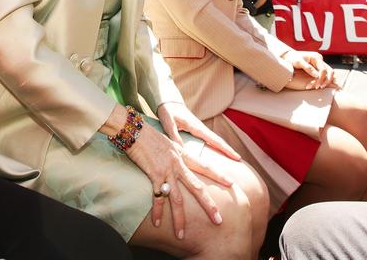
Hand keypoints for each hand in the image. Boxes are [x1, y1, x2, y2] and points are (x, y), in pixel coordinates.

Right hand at [125, 121, 230, 238]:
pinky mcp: (154, 174)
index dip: (219, 175)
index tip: (232, 184)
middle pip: (197, 188)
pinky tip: (157, 223)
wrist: (134, 130)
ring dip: (179, 219)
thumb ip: (177, 153)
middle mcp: (178, 164)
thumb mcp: (168, 143)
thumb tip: (182, 160)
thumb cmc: (149, 135)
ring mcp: (167, 170)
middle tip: (218, 220)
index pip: (205, 166)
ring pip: (177, 199)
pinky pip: (157, 197)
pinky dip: (157, 211)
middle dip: (208, 205)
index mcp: (183, 155)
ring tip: (182, 235)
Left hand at [157, 102, 239, 160]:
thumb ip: (173, 135)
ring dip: (223, 148)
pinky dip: (215, 145)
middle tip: (239, 161)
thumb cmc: (168, 110)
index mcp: (196, 126)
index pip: (214, 139)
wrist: (168, 100)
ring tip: (232, 159)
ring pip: (214, 140)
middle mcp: (200, 128)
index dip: (225, 149)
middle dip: (228, 150)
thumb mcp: (168, 122)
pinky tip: (217, 152)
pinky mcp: (196, 130)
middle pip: (218, 140)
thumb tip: (181, 150)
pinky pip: (208, 139)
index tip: (236, 156)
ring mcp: (199, 129)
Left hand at [285, 50, 337, 89]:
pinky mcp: (319, 67)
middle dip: (325, 81)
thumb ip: (308, 68)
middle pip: (329, 71)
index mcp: (316, 57)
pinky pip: (326, 74)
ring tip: (318, 87)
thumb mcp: (298, 62)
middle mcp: (320, 59)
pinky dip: (324, 80)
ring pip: (329, 73)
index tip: (315, 86)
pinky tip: (319, 85)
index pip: (323, 70)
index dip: (320, 79)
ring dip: (326, 81)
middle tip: (316, 88)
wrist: (289, 57)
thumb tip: (317, 76)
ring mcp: (320, 63)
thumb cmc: (292, 59)